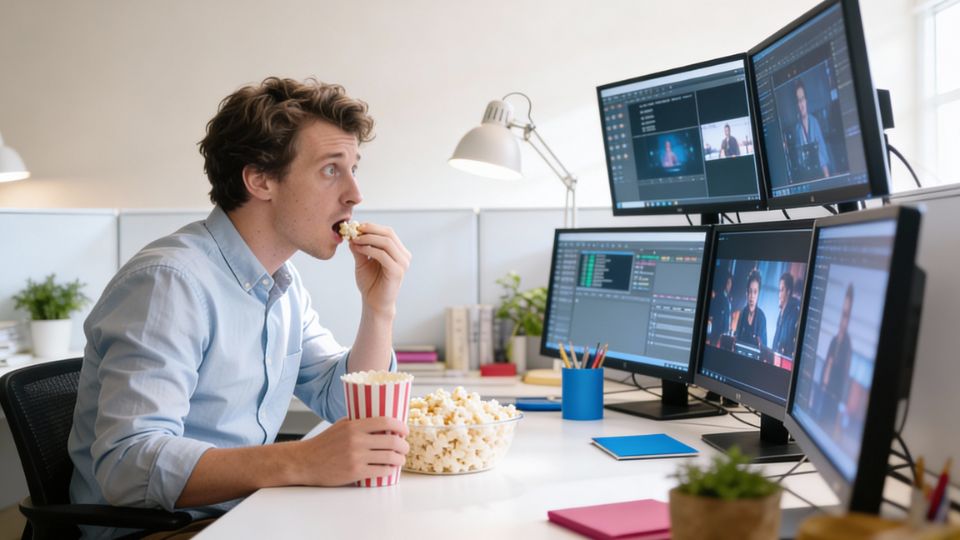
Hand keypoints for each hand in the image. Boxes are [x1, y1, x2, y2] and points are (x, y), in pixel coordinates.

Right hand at [290, 416, 409, 485]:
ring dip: (400, 459)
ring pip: (389, 457)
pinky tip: (390, 469)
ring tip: (400, 459)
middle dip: (403, 445)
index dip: (400, 425)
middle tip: (405, 447)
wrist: (306, 462)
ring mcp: (356, 457)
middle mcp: (356, 440)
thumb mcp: (341, 425)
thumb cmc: (324, 443)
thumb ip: (359, 422)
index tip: (405, 430)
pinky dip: (389, 470)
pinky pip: (380, 471)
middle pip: (391, 440)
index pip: (385, 421)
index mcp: (354, 426)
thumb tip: (381, 420)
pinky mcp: (355, 472)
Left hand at [349, 222, 410, 316]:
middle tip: (355, 230)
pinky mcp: (397, 271)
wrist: (374, 302)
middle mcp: (403, 255)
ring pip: (387, 242)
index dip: (372, 226)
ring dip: (368, 238)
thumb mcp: (363, 261)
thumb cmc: (371, 283)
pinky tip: (359, 249)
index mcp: (398, 251)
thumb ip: (360, 248)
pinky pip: (383, 255)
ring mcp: (402, 263)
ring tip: (355, 240)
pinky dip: (369, 249)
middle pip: (389, 233)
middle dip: (370, 229)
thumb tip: (352, 234)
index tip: (356, 226)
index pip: (387, 232)